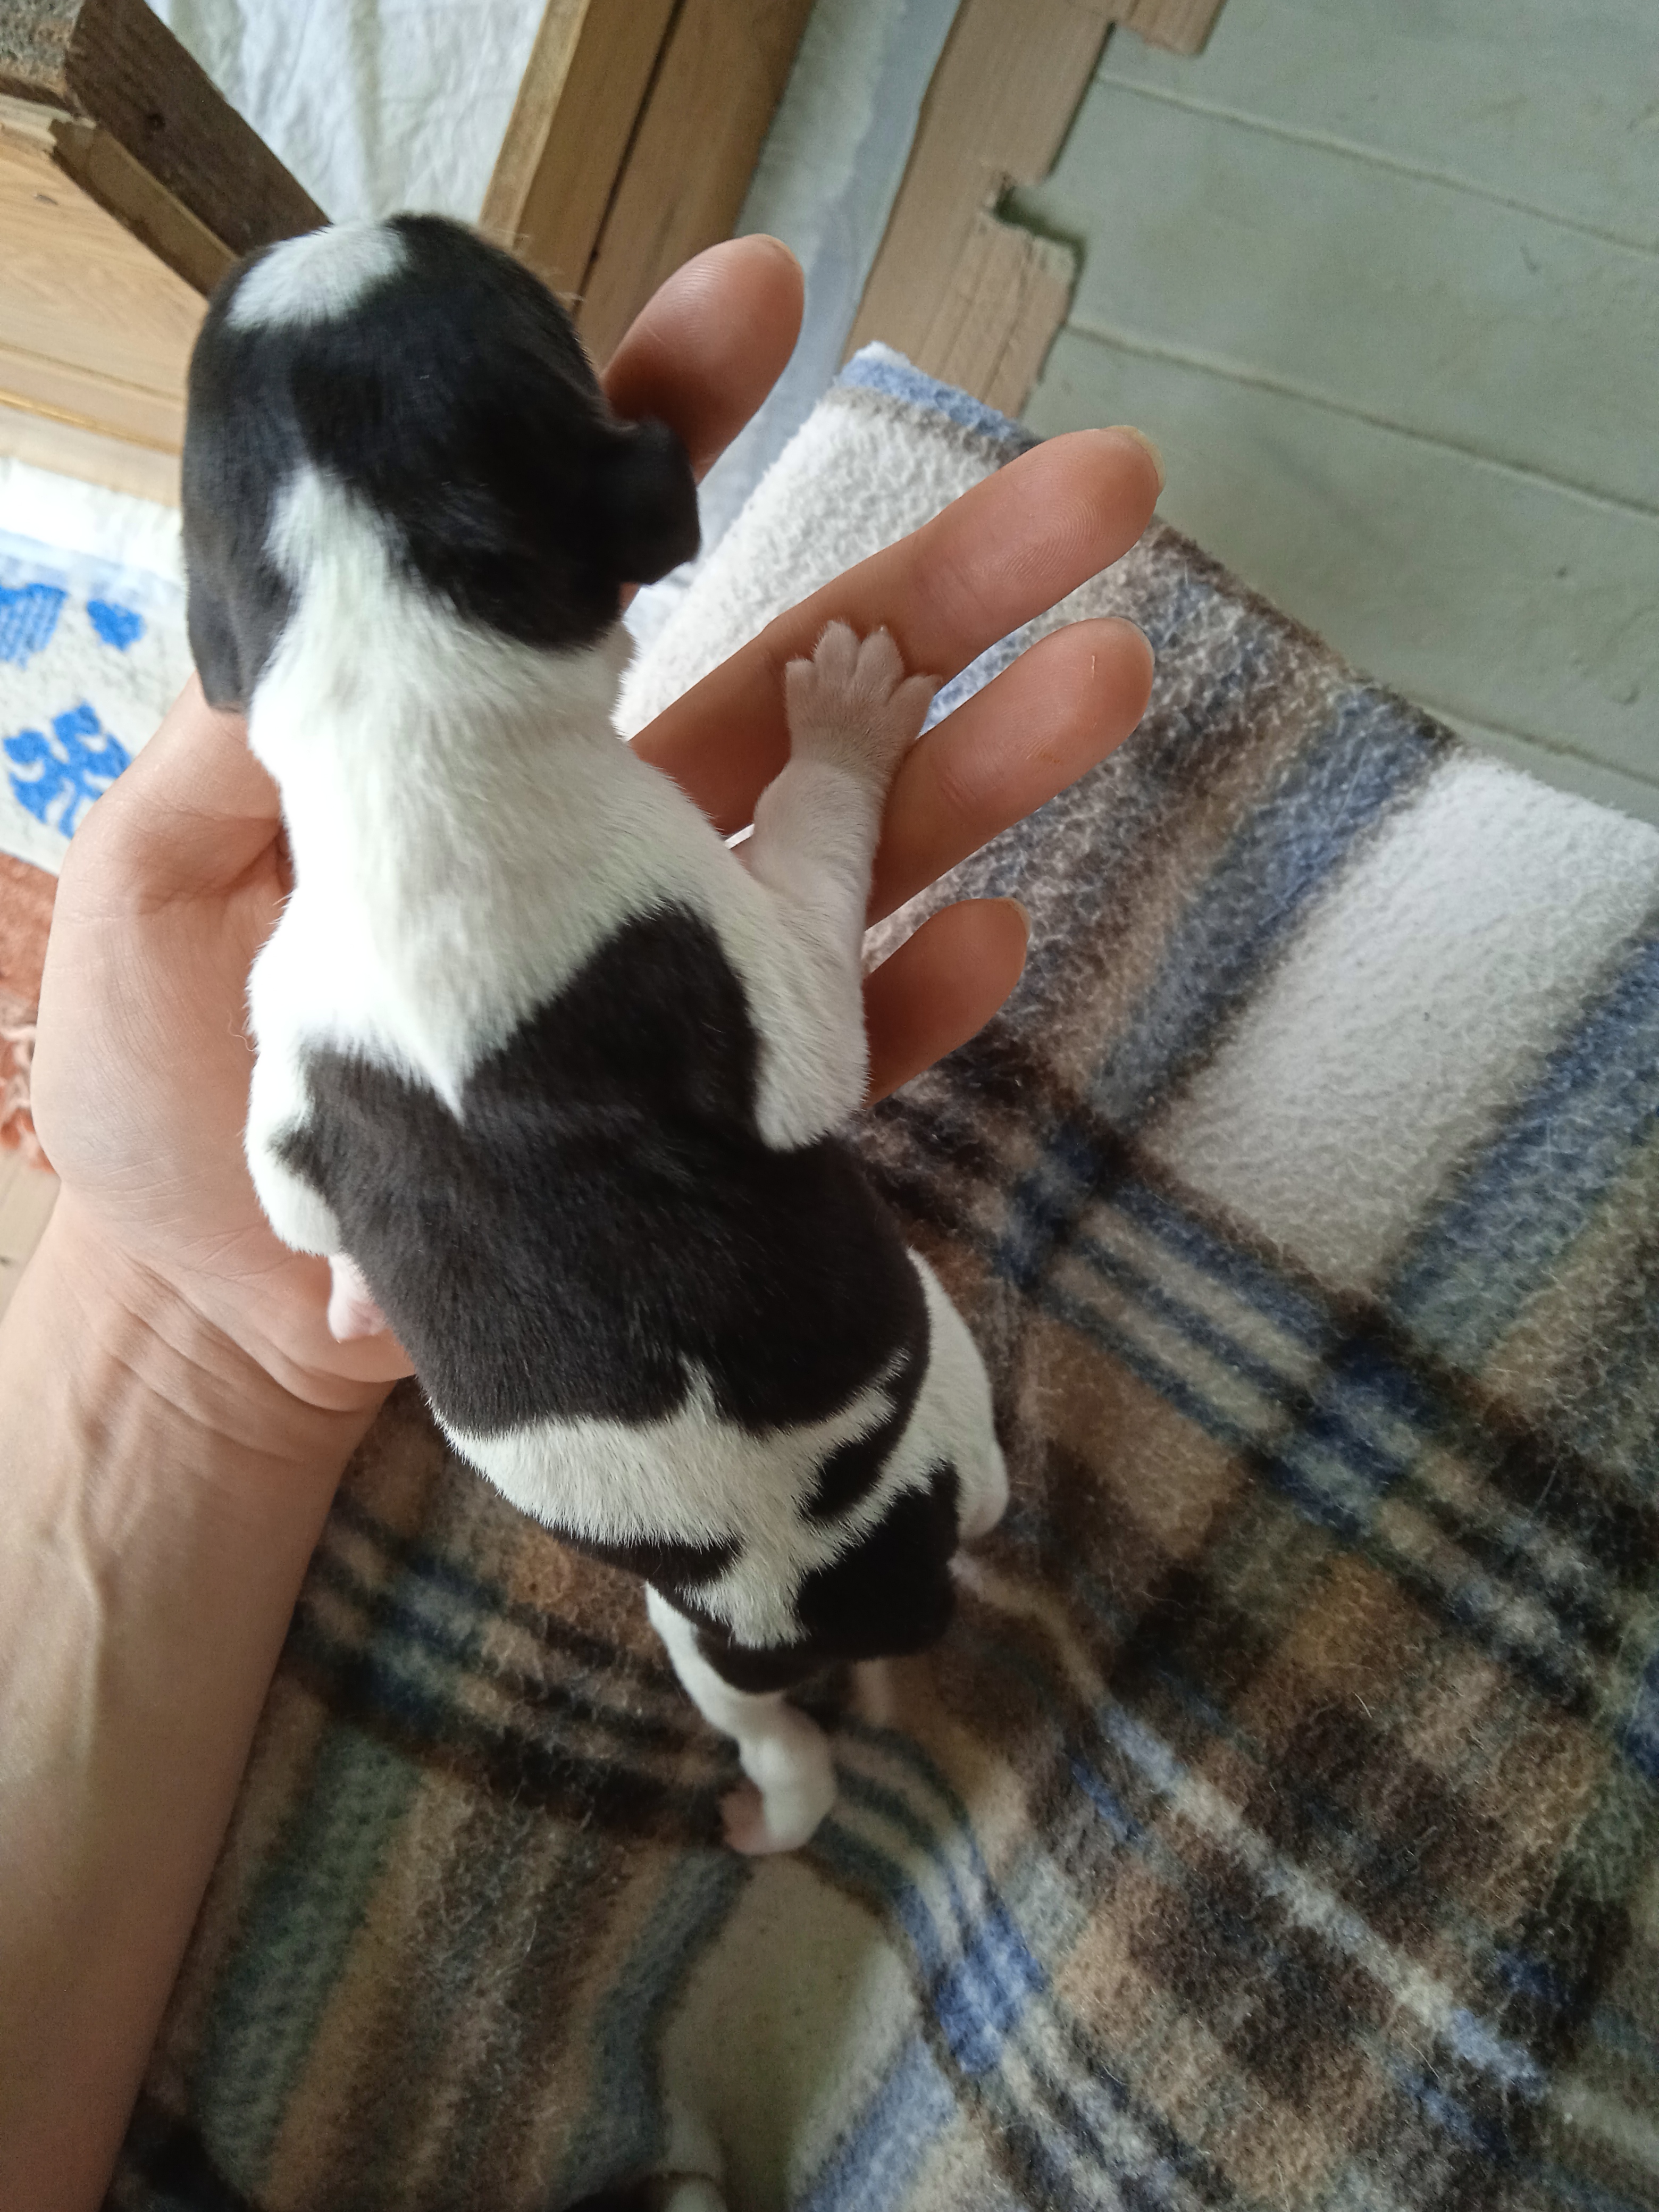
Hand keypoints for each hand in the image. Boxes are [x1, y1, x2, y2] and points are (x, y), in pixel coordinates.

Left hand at [29, 233, 1156, 1434]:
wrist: (223, 1341)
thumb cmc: (160, 1130)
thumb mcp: (155, 918)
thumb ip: (232, 762)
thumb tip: (332, 600)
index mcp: (476, 781)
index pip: (590, 581)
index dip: (668, 440)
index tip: (762, 305)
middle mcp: (598, 859)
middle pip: (787, 696)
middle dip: (932, 583)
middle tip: (1092, 487)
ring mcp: (676, 991)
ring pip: (856, 852)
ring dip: (981, 762)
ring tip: (1108, 670)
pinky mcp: (719, 1122)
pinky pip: (839, 1048)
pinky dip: (917, 992)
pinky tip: (997, 932)